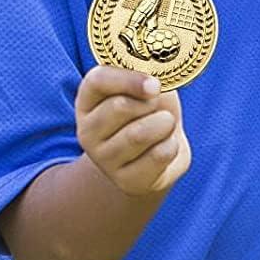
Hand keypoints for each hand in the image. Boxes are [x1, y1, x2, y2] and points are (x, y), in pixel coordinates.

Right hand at [76, 65, 189, 197]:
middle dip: (151, 103)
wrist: (157, 155)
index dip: (128, 79)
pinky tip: (166, 145)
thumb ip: (149, 82)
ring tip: (166, 124)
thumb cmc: (150, 112)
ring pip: (138, 134)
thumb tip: (154, 86)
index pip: (98, 81)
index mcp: (88, 100)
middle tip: (160, 106)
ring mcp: (103, 159)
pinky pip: (158, 156)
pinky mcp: (125, 180)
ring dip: (164, 124)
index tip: (155, 85)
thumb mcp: (149, 89)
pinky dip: (172, 145)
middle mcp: (88, 130)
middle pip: (120, 107)